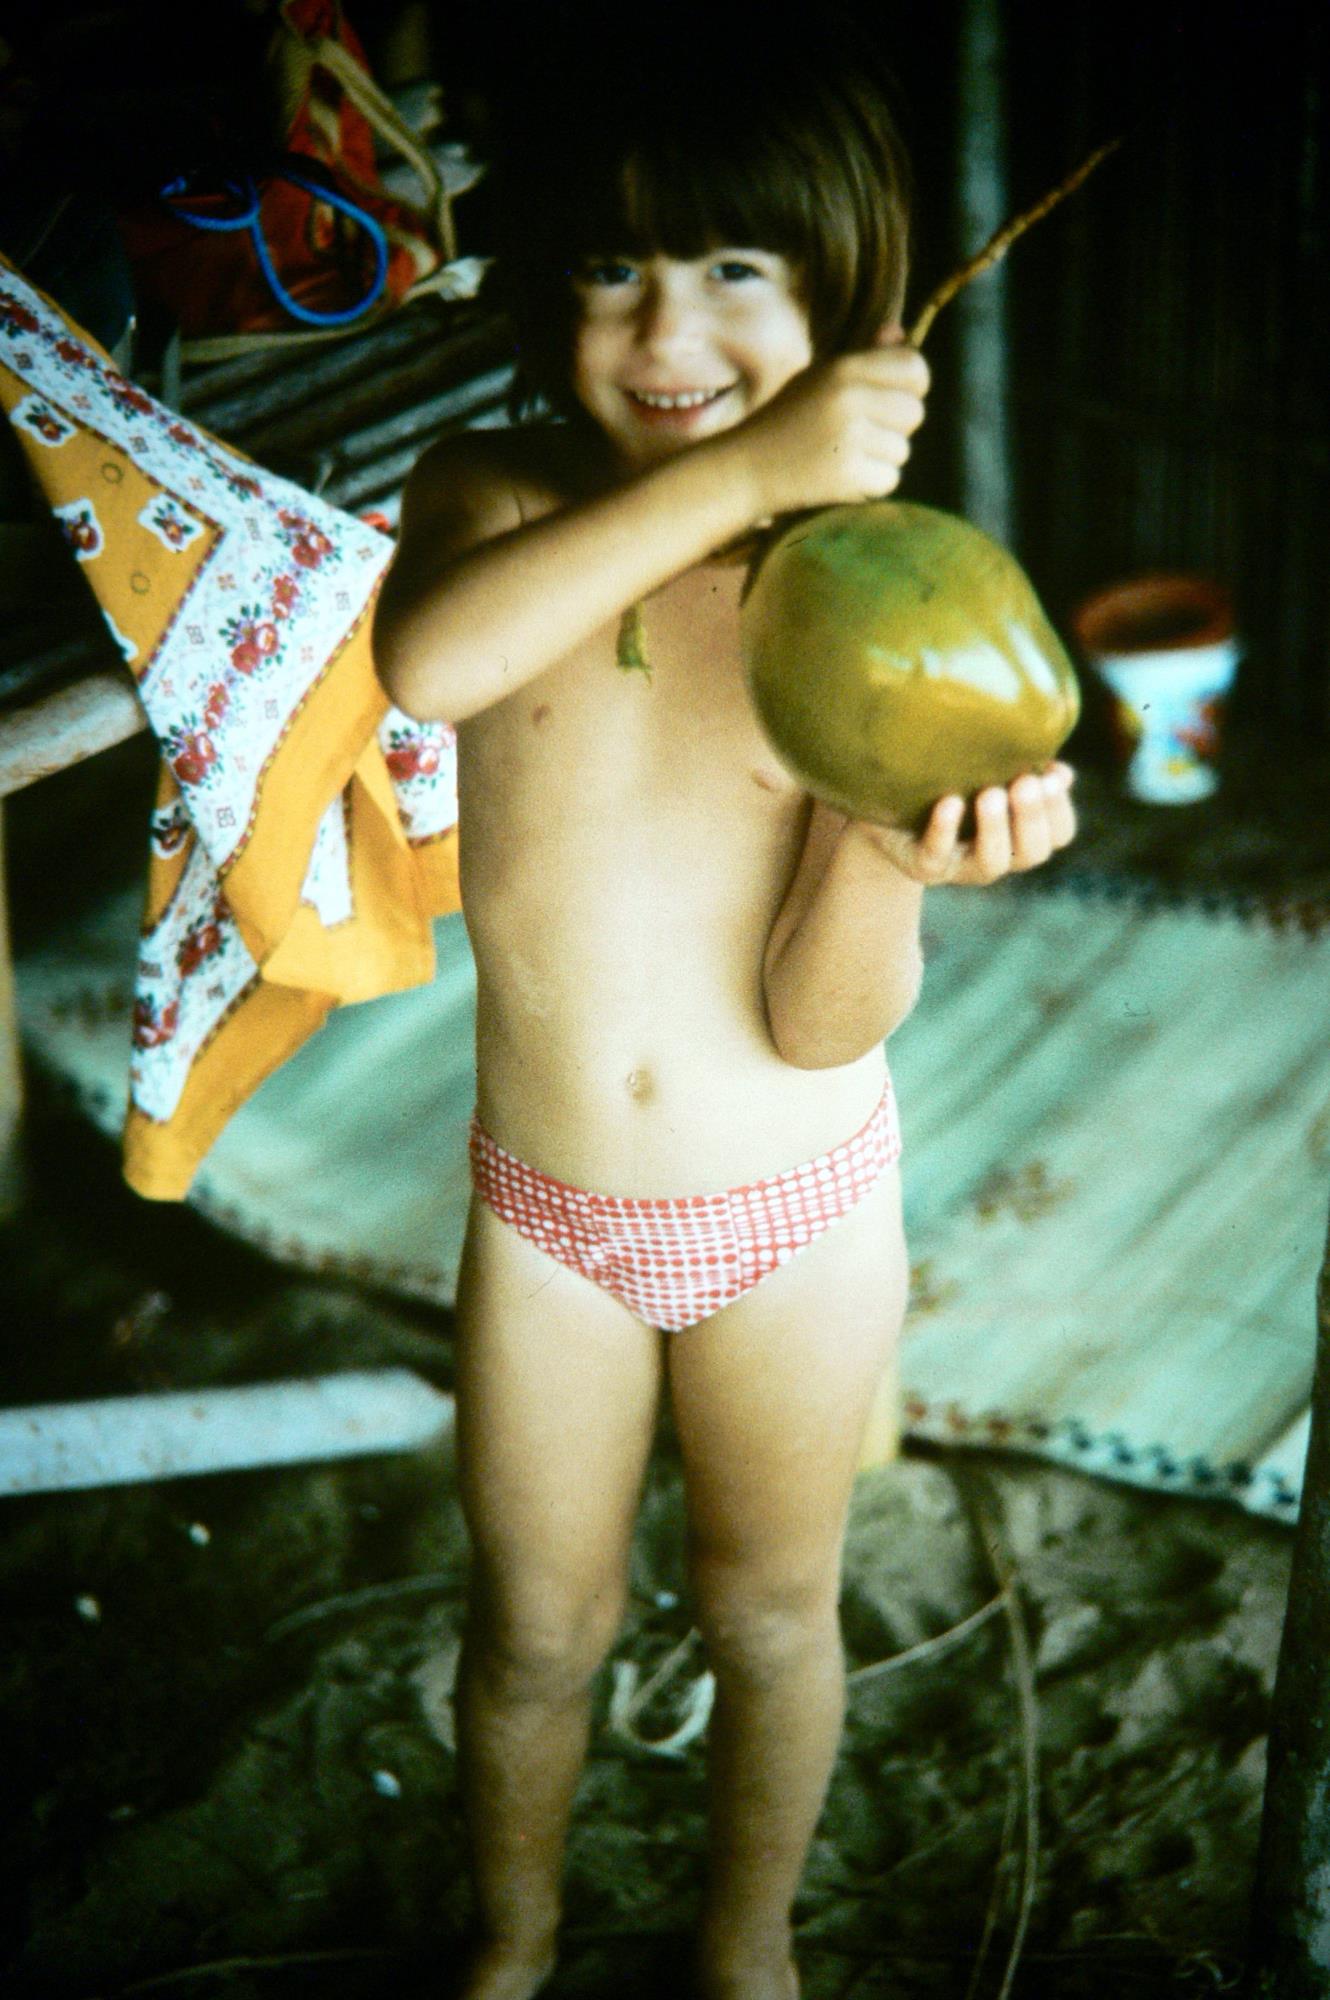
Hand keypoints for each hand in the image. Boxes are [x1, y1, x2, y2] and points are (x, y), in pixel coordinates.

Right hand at [726, 331, 929, 519]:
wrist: (745, 468)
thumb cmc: (786, 420)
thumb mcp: (818, 377)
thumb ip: (864, 357)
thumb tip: (900, 334)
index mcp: (844, 368)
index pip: (915, 369)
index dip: (911, 388)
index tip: (890, 402)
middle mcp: (849, 398)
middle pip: (914, 413)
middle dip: (895, 428)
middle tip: (858, 434)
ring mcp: (849, 438)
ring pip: (903, 451)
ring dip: (880, 459)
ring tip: (842, 455)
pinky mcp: (846, 475)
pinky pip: (889, 480)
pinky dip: (870, 484)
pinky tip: (840, 476)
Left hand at [852, 764, 1076, 885]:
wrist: (886, 815)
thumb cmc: (944, 788)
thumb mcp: (983, 775)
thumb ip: (1020, 771)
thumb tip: (1061, 772)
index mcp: (1018, 836)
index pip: (1057, 835)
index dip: (1060, 812)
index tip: (1051, 777)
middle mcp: (995, 856)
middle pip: (1032, 853)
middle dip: (1033, 818)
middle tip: (1025, 783)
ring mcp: (959, 866)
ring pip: (991, 863)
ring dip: (996, 830)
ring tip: (991, 794)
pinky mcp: (923, 867)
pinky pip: (935, 855)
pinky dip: (944, 830)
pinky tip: (949, 802)